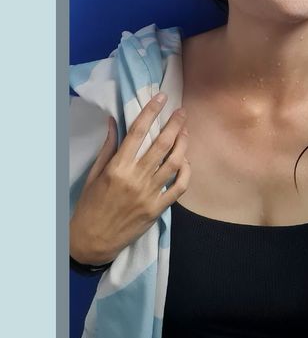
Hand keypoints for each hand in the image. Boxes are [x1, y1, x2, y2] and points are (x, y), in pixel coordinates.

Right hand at [69, 93, 190, 266]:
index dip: (151, 112)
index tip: (161, 98)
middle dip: (174, 124)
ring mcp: (150, 194)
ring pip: (175, 162)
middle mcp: (136, 179)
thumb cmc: (90, 205)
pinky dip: (187, 171)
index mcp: (117, 168)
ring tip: (185, 132)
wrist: (93, 239)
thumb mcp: (94, 174)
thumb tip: (114, 121)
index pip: (137, 133)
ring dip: (183, 144)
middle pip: (162, 144)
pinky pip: (180, 186)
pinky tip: (186, 161)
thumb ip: (108, 148)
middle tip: (182, 112)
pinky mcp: (159, 208)